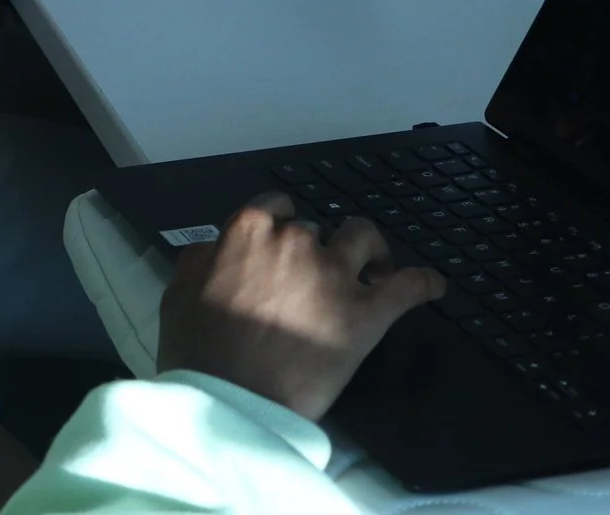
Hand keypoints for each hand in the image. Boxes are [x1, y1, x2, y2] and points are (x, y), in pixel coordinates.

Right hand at [156, 192, 446, 420]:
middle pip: (316, 229)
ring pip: (365, 238)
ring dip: (370, 250)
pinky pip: (409, 286)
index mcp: (247, 232)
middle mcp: (295, 242)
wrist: (232, 404)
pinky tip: (433, 286)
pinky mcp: (366, 315)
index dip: (281, 224)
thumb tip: (215, 247)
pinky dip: (425, 283)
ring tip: (374, 266)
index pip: (274, 206)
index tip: (283, 242)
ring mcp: (335, 275)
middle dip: (316, 248)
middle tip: (315, 275)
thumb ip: (199, 260)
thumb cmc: (198, 355)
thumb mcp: (177, 295)